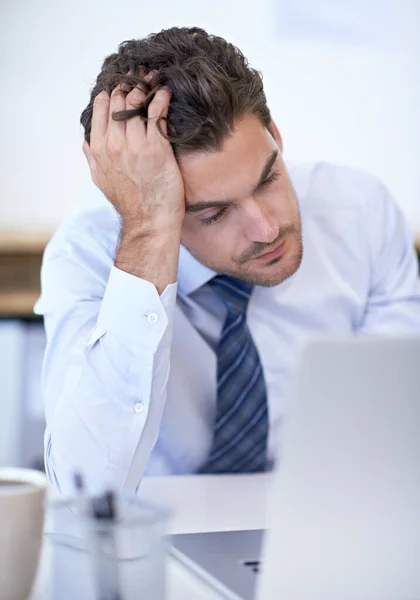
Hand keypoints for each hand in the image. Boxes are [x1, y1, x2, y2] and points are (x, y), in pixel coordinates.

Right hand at [82, 84, 184, 232]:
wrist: (150, 220)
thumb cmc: (129, 203)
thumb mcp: (101, 181)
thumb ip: (92, 158)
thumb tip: (85, 142)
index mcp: (99, 148)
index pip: (102, 108)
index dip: (112, 93)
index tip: (122, 86)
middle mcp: (115, 143)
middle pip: (120, 101)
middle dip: (129, 85)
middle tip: (140, 77)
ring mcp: (135, 144)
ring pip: (136, 103)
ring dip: (145, 88)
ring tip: (152, 81)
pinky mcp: (157, 147)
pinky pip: (157, 113)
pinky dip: (161, 98)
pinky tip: (165, 92)